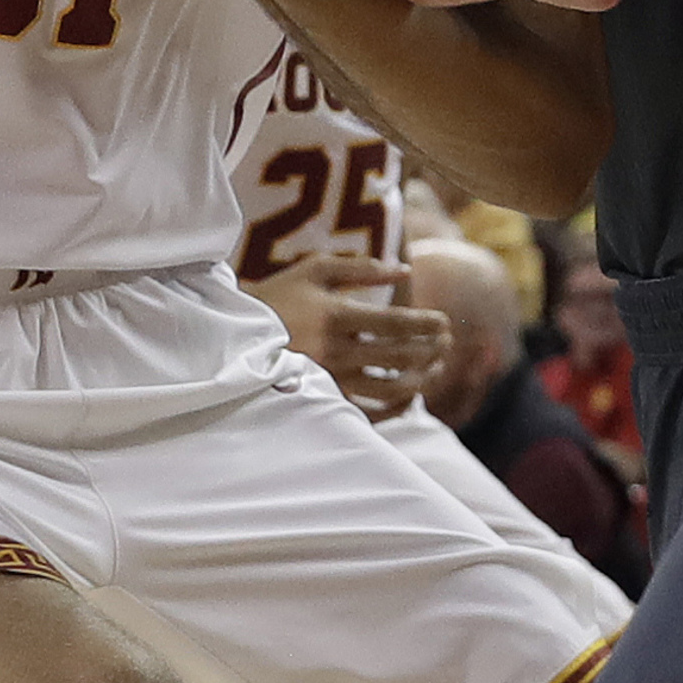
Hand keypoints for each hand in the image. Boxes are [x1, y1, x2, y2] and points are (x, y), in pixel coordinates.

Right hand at [259, 250, 452, 416]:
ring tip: (434, 367)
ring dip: (421, 379)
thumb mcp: (315, 269)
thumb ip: (362, 268)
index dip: (426, 324)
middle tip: (446, 342)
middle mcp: (336, 351)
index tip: (444, 322)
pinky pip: (370, 413)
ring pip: (390, 388)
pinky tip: (409, 395)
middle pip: (399, 356)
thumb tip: (405, 270)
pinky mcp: (324, 400)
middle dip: (431, 349)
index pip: (395, 323)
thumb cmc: (279, 295)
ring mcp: (331, 379)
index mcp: (336, 316)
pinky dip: (396, 407)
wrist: (235, 336)